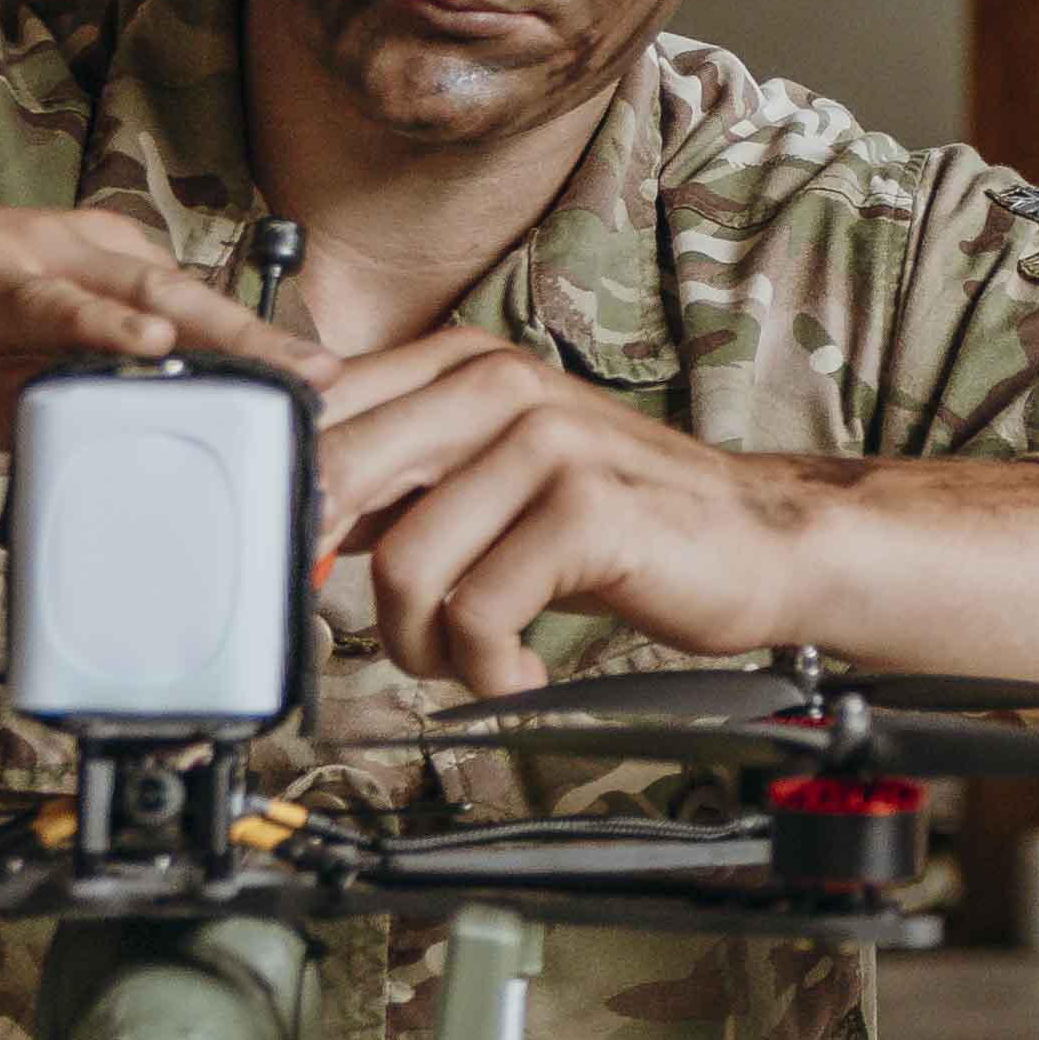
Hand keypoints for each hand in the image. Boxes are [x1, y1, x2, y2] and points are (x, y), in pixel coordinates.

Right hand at [0, 183, 305, 445]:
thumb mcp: (8, 399)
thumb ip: (75, 417)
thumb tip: (140, 463)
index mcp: (101, 287)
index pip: (195, 331)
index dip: (255, 369)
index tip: (315, 413)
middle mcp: (87, 261)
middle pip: (197, 307)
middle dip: (270, 349)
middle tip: (334, 385)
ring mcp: (38, 262)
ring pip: (145, 293)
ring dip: (217, 332)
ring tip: (278, 364)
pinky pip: (54, 299)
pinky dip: (105, 321)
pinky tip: (152, 339)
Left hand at [300, 327, 831, 700]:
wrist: (758, 539)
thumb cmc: (622, 519)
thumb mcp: (498, 475)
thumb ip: (403, 479)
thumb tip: (293, 515)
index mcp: (464, 363)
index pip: (322, 408)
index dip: (280, 494)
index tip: (282, 560)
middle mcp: (499, 384)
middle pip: (338, 474)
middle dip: (321, 569)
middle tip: (353, 622)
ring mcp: (546, 441)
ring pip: (405, 564)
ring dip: (419, 644)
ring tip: (465, 660)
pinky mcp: (586, 508)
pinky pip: (478, 613)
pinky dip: (486, 671)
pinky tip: (518, 676)